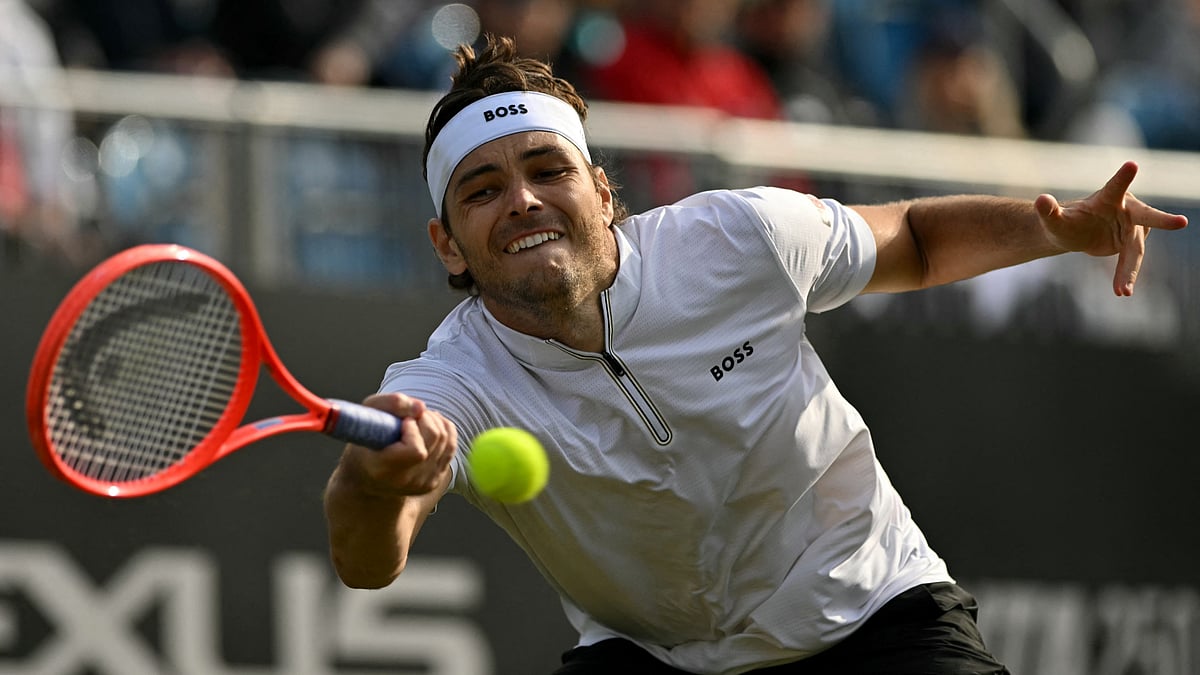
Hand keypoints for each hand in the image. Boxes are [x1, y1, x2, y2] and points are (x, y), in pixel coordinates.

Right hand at [342, 393, 456, 497]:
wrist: (366, 477)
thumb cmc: (365, 441)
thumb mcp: (367, 416)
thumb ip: (390, 404)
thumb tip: (421, 407)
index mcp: (383, 469)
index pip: (416, 450)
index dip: (413, 429)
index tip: (402, 422)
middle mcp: (406, 481)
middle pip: (435, 439)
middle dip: (425, 418)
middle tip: (409, 416)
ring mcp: (423, 483)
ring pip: (446, 439)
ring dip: (434, 421)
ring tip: (416, 420)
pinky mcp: (434, 480)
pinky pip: (451, 446)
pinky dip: (443, 429)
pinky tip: (426, 428)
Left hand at [1035, 161, 1187, 295]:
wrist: (1074, 233)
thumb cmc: (1065, 220)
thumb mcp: (1053, 219)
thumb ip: (1048, 210)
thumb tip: (1040, 200)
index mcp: (1107, 197)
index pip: (1116, 186)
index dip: (1124, 177)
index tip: (1132, 164)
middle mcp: (1126, 210)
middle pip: (1146, 216)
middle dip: (1162, 220)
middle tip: (1181, 222)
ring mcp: (1132, 227)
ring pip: (1135, 249)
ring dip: (1129, 269)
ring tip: (1122, 291)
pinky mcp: (1131, 244)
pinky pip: (1130, 262)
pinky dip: (1125, 276)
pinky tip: (1121, 292)